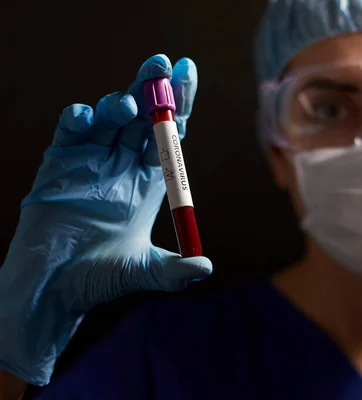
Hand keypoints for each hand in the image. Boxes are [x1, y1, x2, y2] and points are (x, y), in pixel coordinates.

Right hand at [0, 54, 211, 385]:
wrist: (51, 290)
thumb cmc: (98, 281)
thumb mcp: (143, 272)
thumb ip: (174, 270)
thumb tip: (205, 267)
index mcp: (150, 182)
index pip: (171, 135)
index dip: (181, 105)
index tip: (189, 73)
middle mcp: (124, 166)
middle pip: (144, 118)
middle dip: (154, 89)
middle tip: (162, 62)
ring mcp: (92, 162)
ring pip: (109, 119)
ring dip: (120, 104)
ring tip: (128, 105)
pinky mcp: (60, 165)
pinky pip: (71, 134)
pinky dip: (78, 120)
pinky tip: (85, 117)